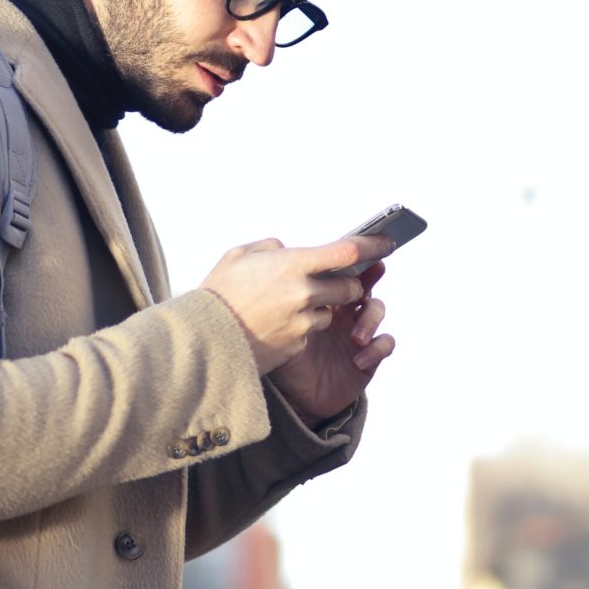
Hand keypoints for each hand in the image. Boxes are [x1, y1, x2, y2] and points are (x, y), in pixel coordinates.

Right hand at [197, 236, 384, 375]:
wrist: (201, 341)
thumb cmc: (217, 294)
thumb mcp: (239, 257)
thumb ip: (271, 249)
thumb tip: (287, 251)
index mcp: (292, 265)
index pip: (347, 251)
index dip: (373, 245)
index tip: (387, 242)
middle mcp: (303, 294)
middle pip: (349, 286)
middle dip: (347, 284)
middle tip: (332, 281)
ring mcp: (302, 323)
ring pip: (330, 313)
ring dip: (320, 308)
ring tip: (287, 306)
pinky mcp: (297, 346)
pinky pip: (310, 333)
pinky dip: (301, 328)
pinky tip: (274, 325)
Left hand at [270, 261, 394, 425]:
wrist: (293, 398)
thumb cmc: (284, 359)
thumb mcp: (277, 330)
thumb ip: (277, 304)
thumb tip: (271, 271)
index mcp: (322, 298)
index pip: (339, 273)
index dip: (351, 261)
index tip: (355, 253)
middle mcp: (343, 311)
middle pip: (364, 284)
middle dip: (369, 281)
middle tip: (361, 288)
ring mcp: (357, 332)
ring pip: (377, 310)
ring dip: (370, 320)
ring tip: (355, 337)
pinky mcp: (369, 356)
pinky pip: (385, 344)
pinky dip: (376, 349)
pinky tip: (358, 360)